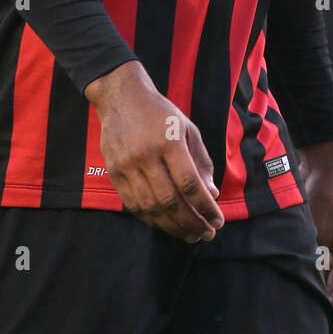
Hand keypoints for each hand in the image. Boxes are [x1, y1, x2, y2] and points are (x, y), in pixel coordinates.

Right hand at [85, 61, 224, 242]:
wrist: (121, 98)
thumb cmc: (160, 114)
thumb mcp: (188, 129)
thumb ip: (201, 162)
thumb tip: (211, 195)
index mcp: (169, 142)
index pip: (189, 184)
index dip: (205, 207)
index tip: (218, 220)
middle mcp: (146, 155)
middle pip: (170, 201)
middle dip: (192, 222)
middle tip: (207, 234)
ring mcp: (126, 166)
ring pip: (151, 208)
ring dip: (173, 227)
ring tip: (191, 235)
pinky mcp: (114, 173)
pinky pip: (134, 205)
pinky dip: (152, 220)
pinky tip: (167, 225)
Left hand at [299, 138, 332, 315]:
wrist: (325, 162)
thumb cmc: (325, 197)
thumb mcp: (315, 232)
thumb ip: (308, 258)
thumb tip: (296, 282)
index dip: (332, 313)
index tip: (317, 328)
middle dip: (319, 300)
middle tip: (299, 315)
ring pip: (324, 271)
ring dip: (311, 282)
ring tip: (290, 296)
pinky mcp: (325, 228)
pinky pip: (317, 255)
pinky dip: (306, 265)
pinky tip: (287, 269)